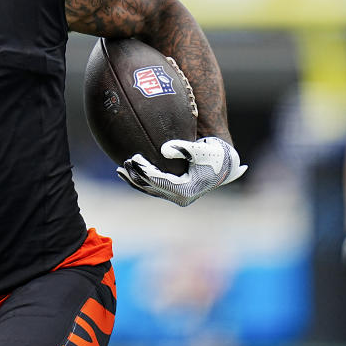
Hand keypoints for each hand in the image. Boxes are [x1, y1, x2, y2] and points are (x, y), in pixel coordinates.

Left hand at [116, 136, 246, 206]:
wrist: (224, 164)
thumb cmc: (213, 155)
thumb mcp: (199, 150)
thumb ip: (182, 148)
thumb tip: (163, 150)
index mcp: (186, 190)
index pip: (159, 181)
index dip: (144, 170)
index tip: (134, 158)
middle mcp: (180, 197)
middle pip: (151, 188)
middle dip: (136, 175)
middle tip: (125, 162)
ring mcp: (176, 197)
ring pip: (150, 190)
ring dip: (135, 180)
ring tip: (121, 169)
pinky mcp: (173, 193)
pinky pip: (153, 188)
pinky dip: (140, 181)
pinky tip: (127, 173)